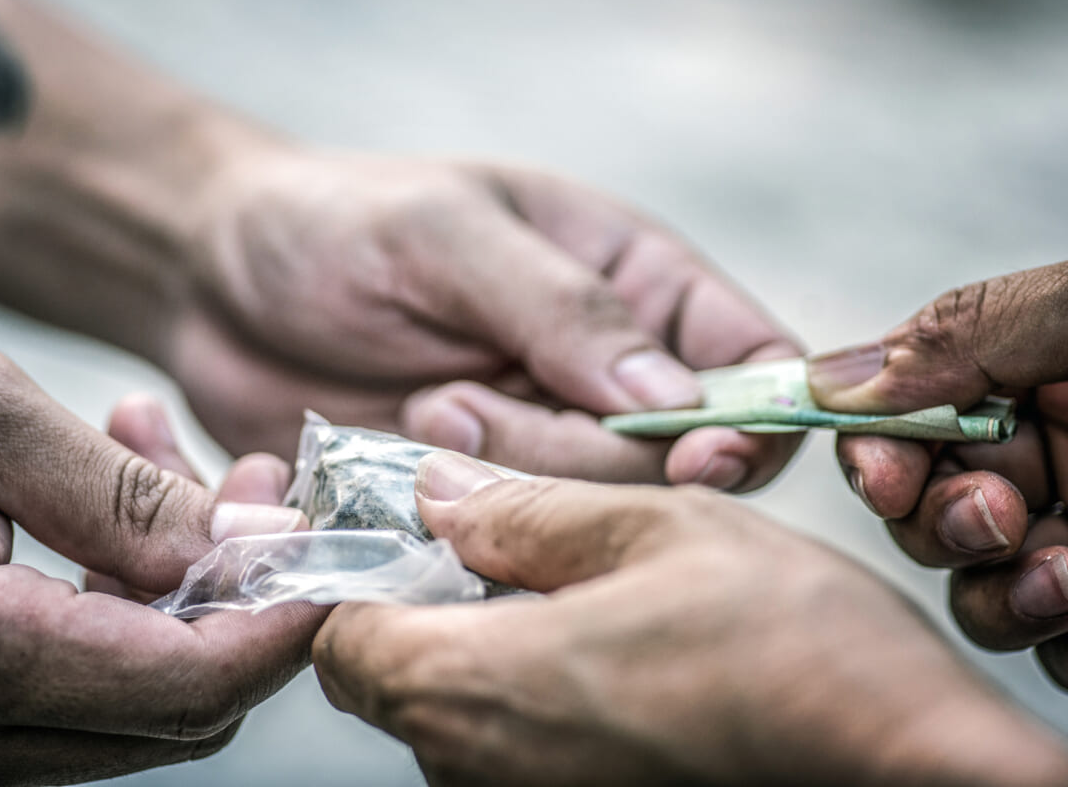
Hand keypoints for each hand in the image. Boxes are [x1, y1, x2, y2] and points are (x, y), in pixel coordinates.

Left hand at [0, 0, 799, 490]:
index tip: (701, 456)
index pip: (748, 361)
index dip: (751, 419)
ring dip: (503, 490)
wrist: (210, 280)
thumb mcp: (444, 232)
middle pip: (666, 466)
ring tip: (410, 419)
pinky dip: (456, 536)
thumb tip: (679, 400)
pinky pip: (502, 550)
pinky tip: (390, 489)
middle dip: (568, 453)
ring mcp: (533, 448)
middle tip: (449, 405)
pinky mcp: (469, 504)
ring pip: (585, 519)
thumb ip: (560, 306)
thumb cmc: (329, 223)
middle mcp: (595, 376)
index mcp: (628, 284)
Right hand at [0, 306, 322, 785]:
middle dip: (239, 599)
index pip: (184, 685)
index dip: (281, 624)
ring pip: (135, 704)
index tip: (330, 554)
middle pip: (174, 710)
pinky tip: (112, 514)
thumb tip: (256, 549)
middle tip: (250, 484)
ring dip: (179, 595)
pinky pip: (76, 693)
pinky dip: (120, 610)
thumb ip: (127, 496)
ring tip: (167, 465)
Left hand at [313, 453, 1067, 786]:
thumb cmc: (798, 655)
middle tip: (500, 550)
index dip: (365, 575)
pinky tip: (607, 654)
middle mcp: (479, 767)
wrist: (908, 768)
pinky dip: (527, 699)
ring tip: (571, 594)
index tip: (411, 532)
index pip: (341, 639)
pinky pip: (509, 752)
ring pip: (449, 720)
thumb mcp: (656, 530)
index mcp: (474, 687)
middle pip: (388, 682)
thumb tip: (440, 490)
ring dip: (480, 653)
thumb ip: (526, 511)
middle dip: (420, 610)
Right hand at [808, 262, 1067, 684]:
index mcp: (1022, 378)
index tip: (893, 482)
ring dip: (998, 596)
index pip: (900, 426)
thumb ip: (967, 331)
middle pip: (921, 516)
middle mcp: (1039, 461)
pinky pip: (1044, 648)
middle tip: (996, 519)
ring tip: (1065, 578)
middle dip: (940, 526)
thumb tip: (831, 377)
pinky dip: (1050, 641)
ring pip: (976, 594)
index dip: (879, 458)